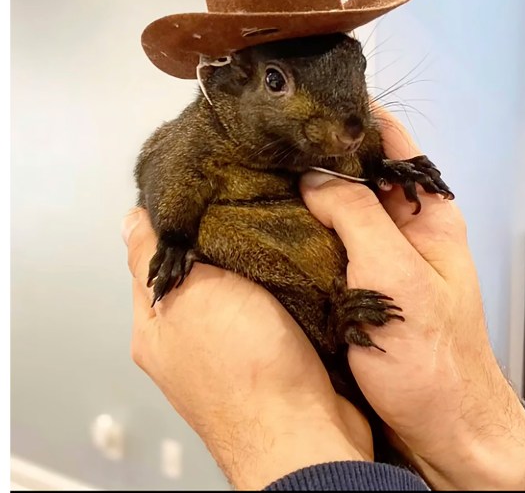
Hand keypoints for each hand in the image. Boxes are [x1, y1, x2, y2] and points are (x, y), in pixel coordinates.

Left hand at [123, 209, 371, 489]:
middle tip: (243, 202)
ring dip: (251, 259)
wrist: (303, 430)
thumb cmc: (243, 369)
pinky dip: (277, 282)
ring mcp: (229, 347)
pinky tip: (291, 261)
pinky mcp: (268, 350)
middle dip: (216, 237)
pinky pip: (268, 303)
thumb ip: (155, 257)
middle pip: (196, 269)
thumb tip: (130, 221)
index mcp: (155, 327)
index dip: (172, 218)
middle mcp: (187, 338)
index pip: (151, 255)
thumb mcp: (188, 296)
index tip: (199, 186)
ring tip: (270, 224)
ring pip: (235, 285)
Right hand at [299, 112, 524, 490]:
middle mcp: (401, 225)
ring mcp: (376, 252)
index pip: (390, 140)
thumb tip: (313, 175)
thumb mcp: (395, 275)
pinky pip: (325, 239)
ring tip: (258, 168)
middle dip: (316, 151)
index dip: (351, 114)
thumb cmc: (432, 359)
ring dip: (304, 189)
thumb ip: (357, 217)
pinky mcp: (354, 280)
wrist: (438, 426)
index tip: (306, 99)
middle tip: (267, 136)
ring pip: (337, 204)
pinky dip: (300, 226)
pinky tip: (270, 218)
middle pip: (357, 169)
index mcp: (426, 211)